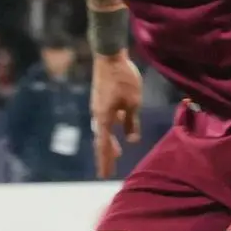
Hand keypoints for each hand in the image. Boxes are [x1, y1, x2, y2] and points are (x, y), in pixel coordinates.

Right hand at [91, 52, 141, 178]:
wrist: (109, 56)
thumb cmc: (123, 79)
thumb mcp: (133, 103)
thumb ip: (132, 122)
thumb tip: (132, 140)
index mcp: (104, 118)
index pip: (103, 145)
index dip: (105, 160)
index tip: (105, 175)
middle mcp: (97, 114)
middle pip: (102, 139)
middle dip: (106, 154)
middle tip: (108, 170)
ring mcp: (98, 106)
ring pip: (104, 128)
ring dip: (110, 141)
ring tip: (117, 153)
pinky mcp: (102, 98)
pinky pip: (107, 118)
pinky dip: (113, 127)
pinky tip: (122, 127)